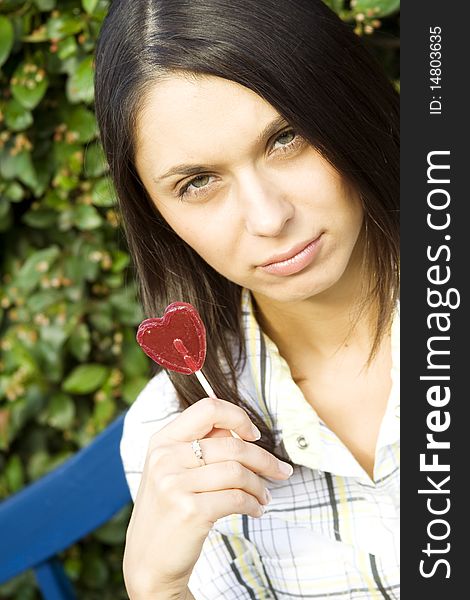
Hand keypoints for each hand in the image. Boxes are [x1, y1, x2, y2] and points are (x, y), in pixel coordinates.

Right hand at [122, 396, 292, 597]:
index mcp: (162, 441)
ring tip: (265, 497)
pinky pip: (237, 499)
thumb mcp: (172, 469)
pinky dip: (253, 504)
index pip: (208, 408)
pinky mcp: (190, 510)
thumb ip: (201, 445)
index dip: (237, 417)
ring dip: (260, 486)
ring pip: (238, 472)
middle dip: (264, 460)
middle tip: (281, 471)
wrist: (148, 561)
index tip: (253, 434)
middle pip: (232, 445)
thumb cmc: (168, 510)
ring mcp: (175, 484)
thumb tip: (241, 429)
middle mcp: (165, 458)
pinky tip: (255, 510)